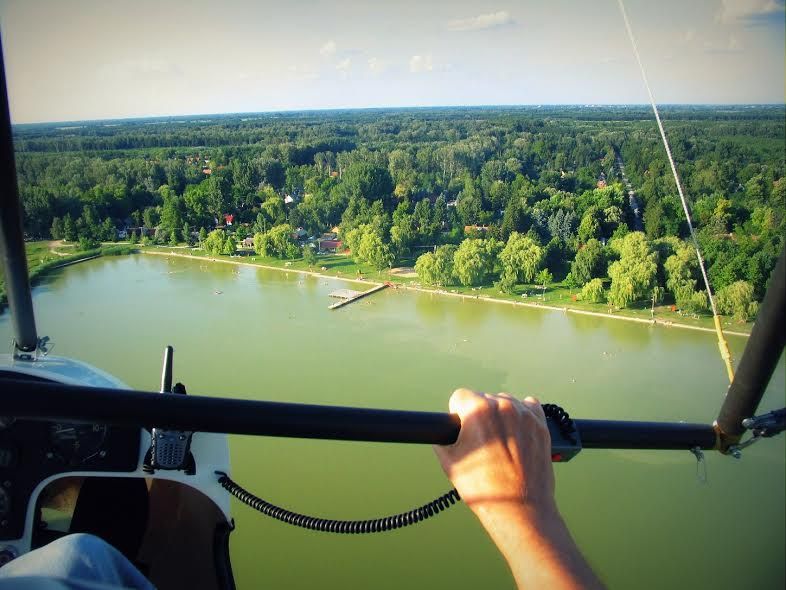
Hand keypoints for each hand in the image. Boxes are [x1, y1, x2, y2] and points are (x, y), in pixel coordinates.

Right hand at [434, 388, 555, 520]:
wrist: (519, 509)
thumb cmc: (484, 488)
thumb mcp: (448, 461)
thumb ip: (442, 437)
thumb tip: (444, 430)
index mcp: (478, 411)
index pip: (460, 396)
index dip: (458, 415)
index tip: (462, 429)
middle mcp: (503, 406)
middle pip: (483, 398)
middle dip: (479, 416)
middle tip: (481, 442)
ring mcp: (524, 415)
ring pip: (505, 402)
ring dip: (500, 416)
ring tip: (499, 443)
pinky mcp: (541, 425)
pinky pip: (528, 408)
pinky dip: (521, 417)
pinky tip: (516, 434)